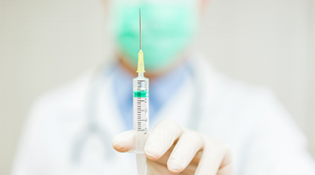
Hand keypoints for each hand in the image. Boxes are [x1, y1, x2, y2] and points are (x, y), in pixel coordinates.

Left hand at [112, 120, 232, 174]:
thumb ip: (147, 171)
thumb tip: (125, 153)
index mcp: (159, 143)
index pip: (143, 135)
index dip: (130, 138)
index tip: (118, 145)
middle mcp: (179, 137)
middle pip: (169, 127)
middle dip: (159, 138)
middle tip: (151, 154)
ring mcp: (200, 140)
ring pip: (192, 139)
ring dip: (183, 154)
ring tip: (175, 169)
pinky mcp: (220, 148)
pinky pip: (213, 155)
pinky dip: (205, 170)